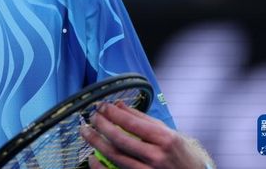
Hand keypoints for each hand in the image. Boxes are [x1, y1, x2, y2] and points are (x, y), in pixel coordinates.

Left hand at [79, 101, 208, 168]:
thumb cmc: (179, 154)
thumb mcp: (167, 133)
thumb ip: (142, 119)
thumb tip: (118, 104)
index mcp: (165, 140)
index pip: (132, 123)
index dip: (112, 113)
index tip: (100, 106)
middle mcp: (157, 157)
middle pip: (120, 140)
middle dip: (101, 126)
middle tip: (90, 117)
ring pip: (116, 157)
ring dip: (96, 143)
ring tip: (86, 132)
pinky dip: (100, 167)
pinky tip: (92, 158)